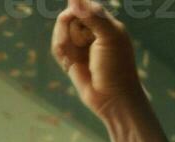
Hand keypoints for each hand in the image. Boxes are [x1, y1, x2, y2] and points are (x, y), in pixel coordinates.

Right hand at [51, 0, 143, 118]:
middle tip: (84, 41)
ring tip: (75, 57)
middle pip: (70, 14)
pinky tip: (70, 64)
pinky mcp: (70, 58)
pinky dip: (61, 51)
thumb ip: (93, 15)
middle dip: (70, 25)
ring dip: (64, 40)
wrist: (113, 99)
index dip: (77, 7)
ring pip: (61, 29)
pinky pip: (57, 45)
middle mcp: (92, 31)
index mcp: (106, 22)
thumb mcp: (109, 37)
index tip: (76, 15)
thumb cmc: (117, 67)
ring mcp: (80, 45)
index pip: (85, 4)